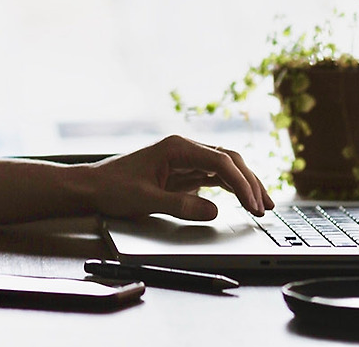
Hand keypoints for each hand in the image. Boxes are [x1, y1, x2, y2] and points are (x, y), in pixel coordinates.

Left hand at [86, 135, 273, 220]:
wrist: (93, 187)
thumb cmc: (114, 188)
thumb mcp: (146, 200)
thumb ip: (181, 205)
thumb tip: (214, 210)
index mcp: (177, 147)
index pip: (220, 161)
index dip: (241, 183)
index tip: (252, 203)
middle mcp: (184, 149)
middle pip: (228, 160)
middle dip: (250, 182)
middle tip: (265, 207)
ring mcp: (185, 160)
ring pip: (225, 168)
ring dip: (245, 184)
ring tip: (263, 205)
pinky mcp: (183, 172)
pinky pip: (214, 177)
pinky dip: (231, 188)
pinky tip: (244, 200)